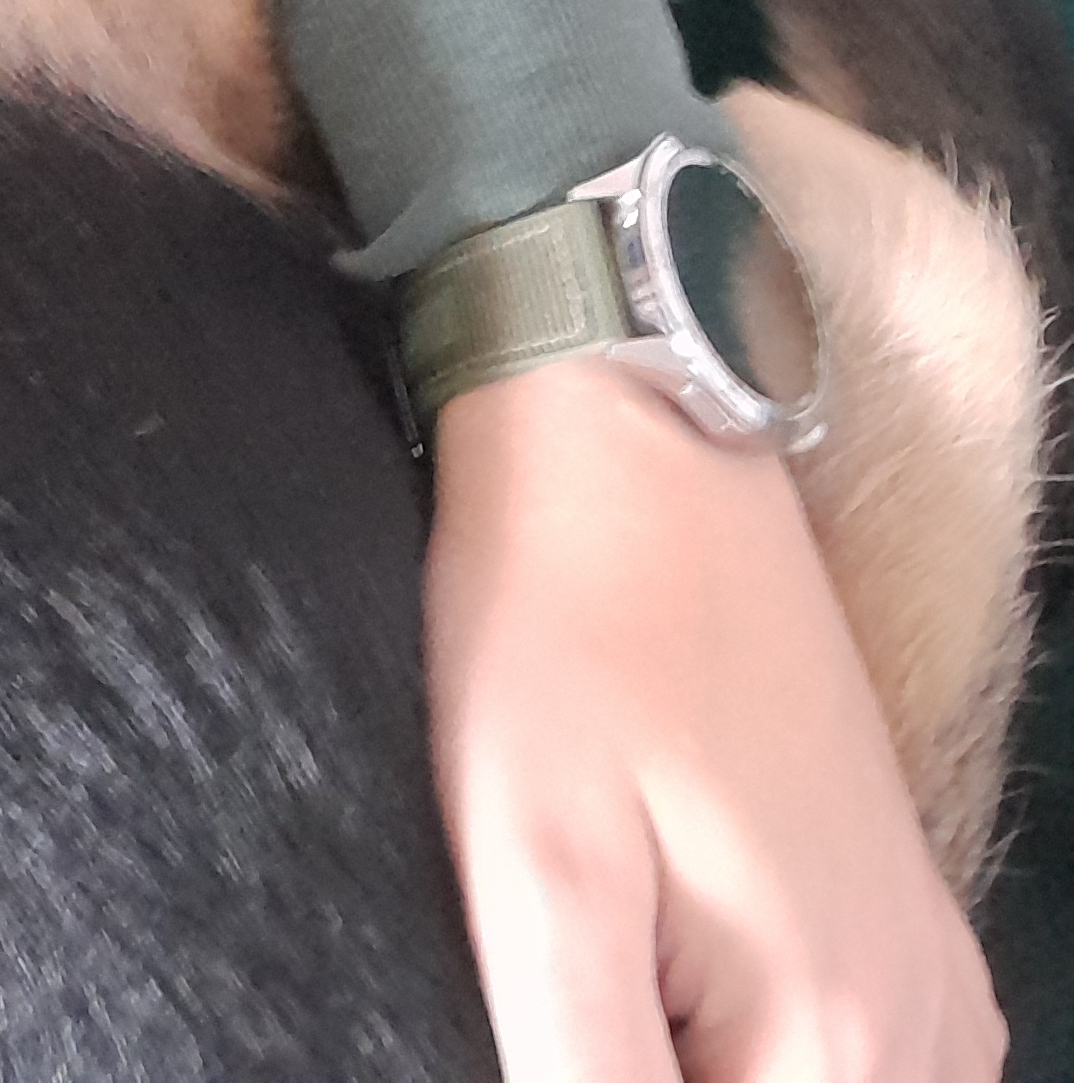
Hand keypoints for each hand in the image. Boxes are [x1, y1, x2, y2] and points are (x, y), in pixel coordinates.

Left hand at [423, 352, 1005, 1081]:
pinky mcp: (897, 918)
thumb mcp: (532, 867)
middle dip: (645, 1068)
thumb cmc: (568, 623)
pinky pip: (836, 1057)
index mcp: (835, 1039)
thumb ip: (582, 1076)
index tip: (561, 1020)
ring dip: (687, 1056)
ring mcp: (923, 971)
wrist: (632, 436)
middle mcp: (919, 1028)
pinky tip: (654, 949)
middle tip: (579, 966)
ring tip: (606, 949)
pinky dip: (745, 1040)